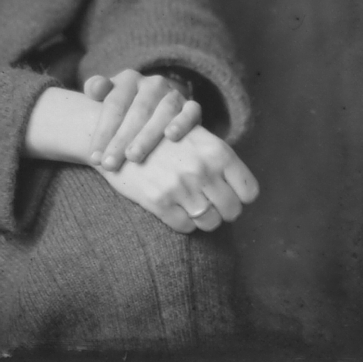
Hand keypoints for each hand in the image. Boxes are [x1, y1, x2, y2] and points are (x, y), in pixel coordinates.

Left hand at [82, 68, 200, 168]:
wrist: (157, 106)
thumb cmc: (124, 107)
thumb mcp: (107, 96)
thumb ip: (96, 88)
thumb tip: (94, 89)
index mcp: (128, 79)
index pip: (114, 106)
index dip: (102, 132)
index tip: (93, 157)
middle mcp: (152, 83)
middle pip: (136, 113)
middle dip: (120, 140)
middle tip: (110, 164)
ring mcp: (174, 94)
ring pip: (161, 114)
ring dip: (147, 137)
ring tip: (133, 157)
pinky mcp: (191, 106)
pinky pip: (190, 112)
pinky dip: (181, 123)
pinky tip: (170, 136)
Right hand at [97, 124, 258, 233]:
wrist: (113, 137)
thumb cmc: (158, 137)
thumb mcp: (193, 134)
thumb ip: (218, 158)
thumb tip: (241, 192)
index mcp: (217, 151)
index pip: (249, 192)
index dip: (240, 196)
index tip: (227, 194)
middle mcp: (202, 169)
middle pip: (232, 210)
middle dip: (222, 210)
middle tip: (208, 202)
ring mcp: (180, 187)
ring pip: (210, 222)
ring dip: (202, 218)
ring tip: (190, 205)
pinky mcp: (159, 201)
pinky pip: (186, 227)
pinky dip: (182, 222)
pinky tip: (172, 206)